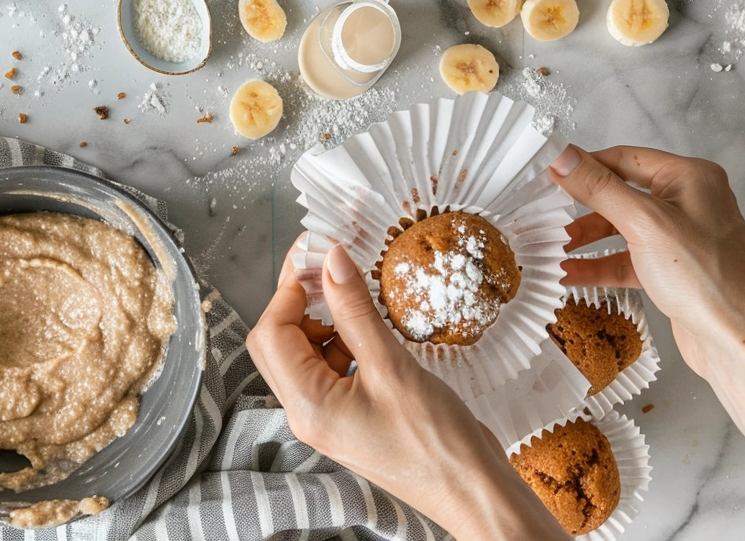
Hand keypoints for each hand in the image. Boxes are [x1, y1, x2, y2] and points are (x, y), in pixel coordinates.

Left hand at [246, 241, 566, 539]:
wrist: (473, 493)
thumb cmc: (435, 442)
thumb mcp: (391, 366)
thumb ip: (355, 310)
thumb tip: (331, 260)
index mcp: (308, 407)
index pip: (271, 333)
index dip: (288, 288)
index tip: (316, 252)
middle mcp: (308, 414)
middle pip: (278, 341)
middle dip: (299, 298)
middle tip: (328, 264)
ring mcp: (328, 417)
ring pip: (303, 351)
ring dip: (321, 317)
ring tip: (353, 291)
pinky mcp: (350, 414)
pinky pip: (329, 365)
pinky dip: (341, 337)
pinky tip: (367, 325)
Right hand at [551, 144, 744, 456]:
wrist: (738, 344)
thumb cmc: (710, 282)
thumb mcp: (644, 223)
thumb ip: (600, 188)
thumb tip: (566, 158)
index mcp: (690, 179)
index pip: (626, 159)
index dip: (586, 165)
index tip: (554, 173)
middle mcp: (690, 204)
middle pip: (622, 194)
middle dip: (583, 208)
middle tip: (549, 212)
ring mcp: (683, 238)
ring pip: (623, 229)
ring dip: (587, 239)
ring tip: (554, 246)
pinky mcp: (675, 270)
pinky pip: (630, 259)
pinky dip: (601, 265)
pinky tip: (573, 273)